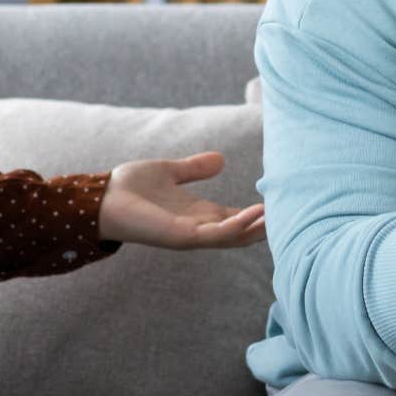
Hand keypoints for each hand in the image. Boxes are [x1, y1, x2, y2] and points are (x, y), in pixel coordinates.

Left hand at [98, 151, 266, 248]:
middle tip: (295, 214)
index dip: (258, 213)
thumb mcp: (170, 172)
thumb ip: (195, 168)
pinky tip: (256, 214)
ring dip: (259, 227)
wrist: (101, 198)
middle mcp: (198, 227)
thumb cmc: (130, 188)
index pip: (236, 217)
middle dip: (265, 226)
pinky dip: (238, 226)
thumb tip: (221, 160)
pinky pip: (217, 233)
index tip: (282, 203)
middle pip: (241, 231)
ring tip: (282, 214)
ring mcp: (192, 234)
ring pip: (235, 236)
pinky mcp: (182, 236)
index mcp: (198, 213)